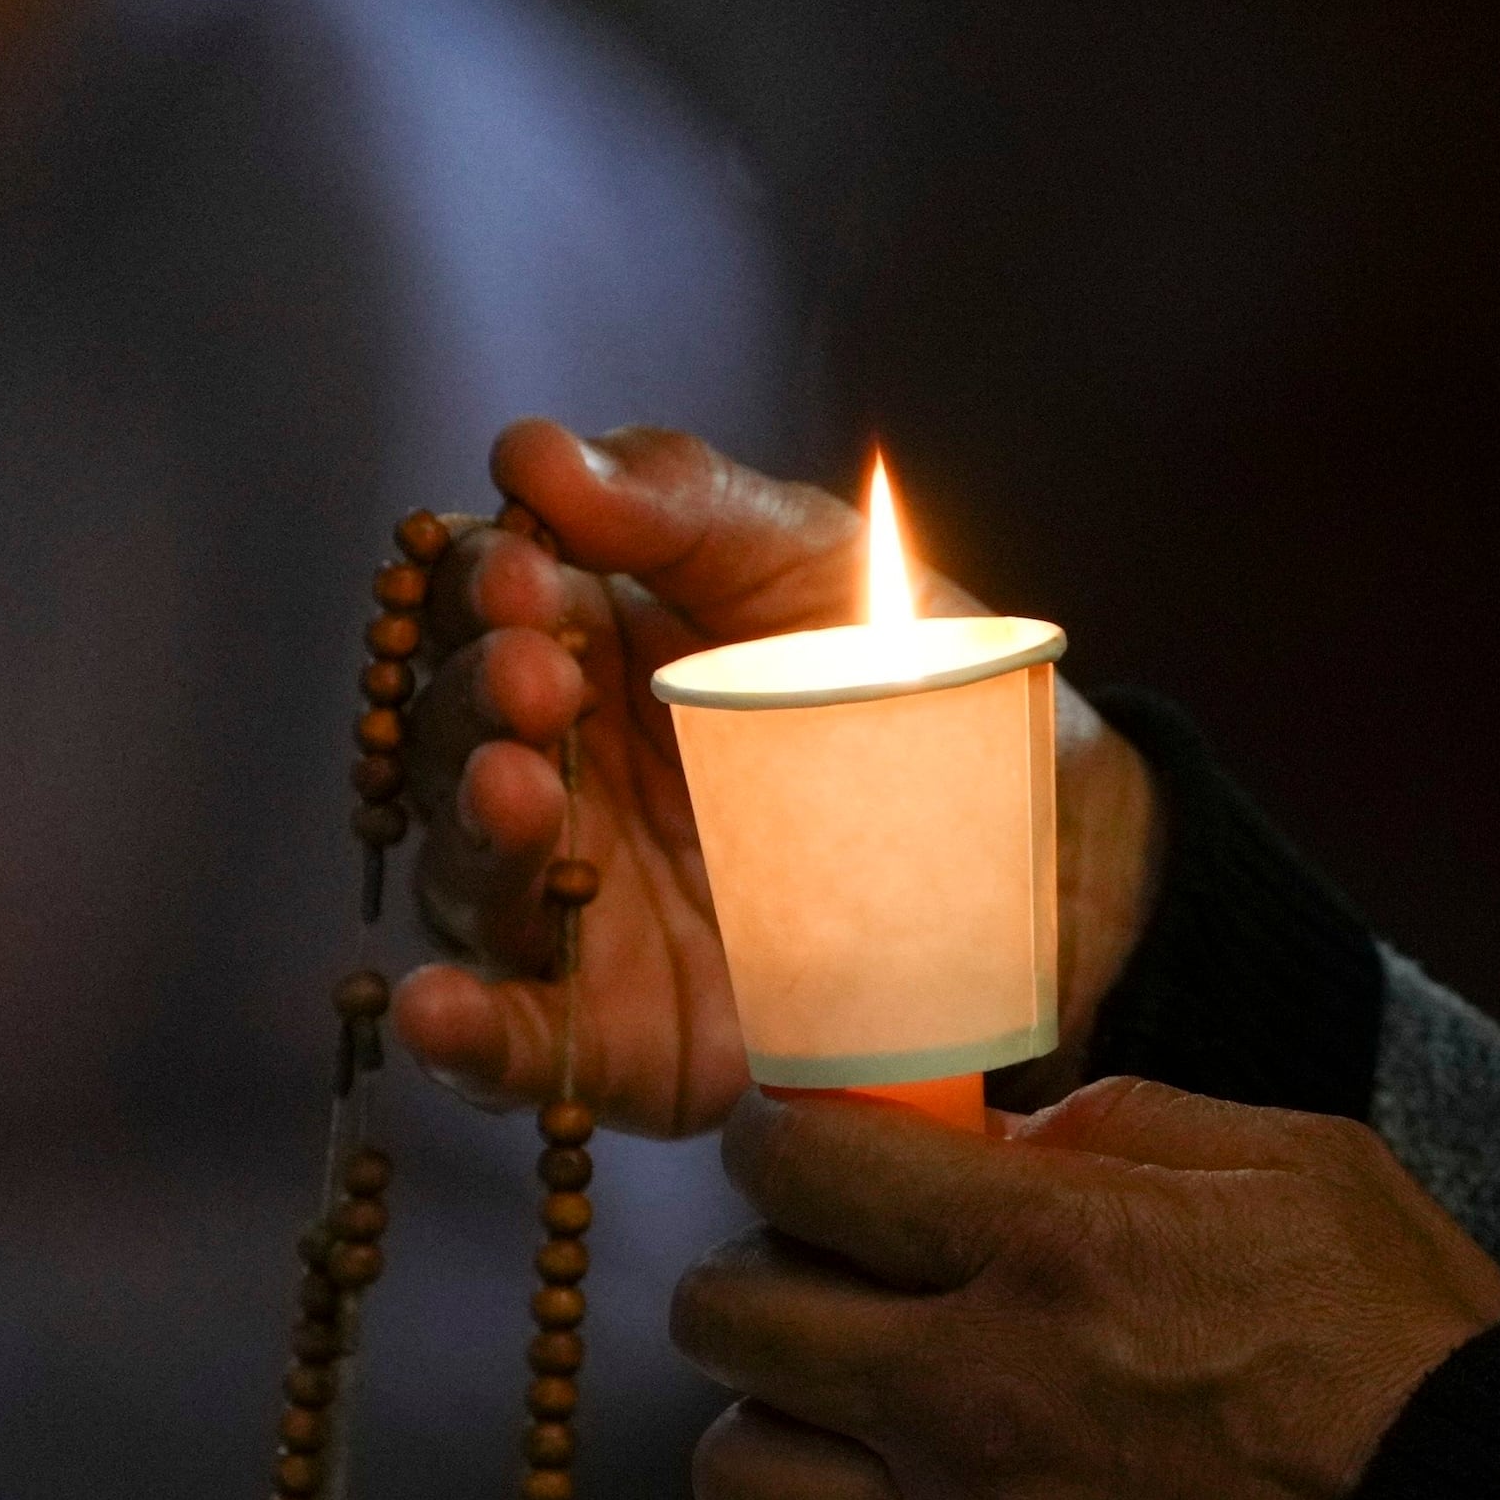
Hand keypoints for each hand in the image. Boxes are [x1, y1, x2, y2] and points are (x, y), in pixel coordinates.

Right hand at [390, 422, 1167, 1132]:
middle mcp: (560, 781)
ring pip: (468, 882)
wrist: (1055, 851)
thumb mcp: (819, 566)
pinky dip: (464, 1034)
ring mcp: (581, 916)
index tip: (524, 577)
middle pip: (447, 740)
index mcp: (586, 652)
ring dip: (474, 836)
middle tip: (536, 678)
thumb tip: (534, 451)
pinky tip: (443, 1011)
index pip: (476, 610)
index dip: (476, 589)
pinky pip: (515, 1049)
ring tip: (516, 794)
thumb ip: (683, 505)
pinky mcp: (623, 1039)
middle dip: (474, 702)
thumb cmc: (926, 692)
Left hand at [671, 1080, 1499, 1499]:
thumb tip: (1007, 1136)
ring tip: (860, 1440)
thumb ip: (1138, 1128)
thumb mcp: (1314, 1174)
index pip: (801, 1163)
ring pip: (740, 1479)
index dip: (776, 1144)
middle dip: (756, 1285)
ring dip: (783, 1444)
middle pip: (729, 1317)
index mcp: (1051, 1250)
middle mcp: (975, 1395)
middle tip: (819, 1294)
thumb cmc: (1423, 1371)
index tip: (798, 1158)